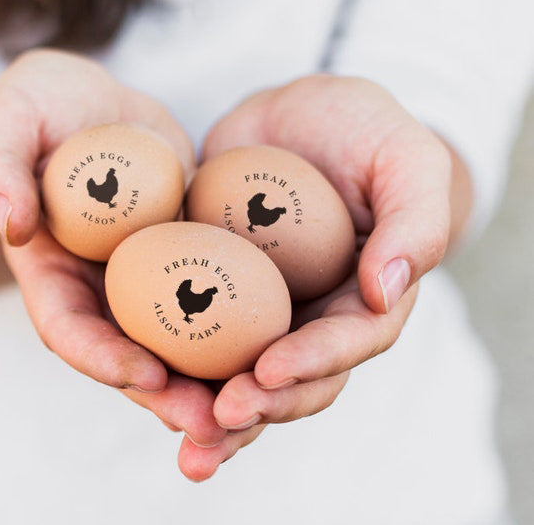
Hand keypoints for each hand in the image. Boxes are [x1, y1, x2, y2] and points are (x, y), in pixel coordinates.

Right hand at [0, 49, 229, 451]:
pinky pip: (217, 302)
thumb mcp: (3, 117)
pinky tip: (286, 348)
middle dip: (169, 396)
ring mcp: (146, 282)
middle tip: (216, 423)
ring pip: (179, 345)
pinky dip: (243, 332)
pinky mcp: (188, 262)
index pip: (66, 328)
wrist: (90, 106)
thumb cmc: (36, 108)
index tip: (147, 374)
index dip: (101, 357)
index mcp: (49, 271)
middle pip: (129, 356)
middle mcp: (98, 290)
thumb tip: (11, 220)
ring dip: (214, 383)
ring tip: (259, 407)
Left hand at [175, 74, 456, 479]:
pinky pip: (190, 337)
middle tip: (214, 422)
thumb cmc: (362, 130)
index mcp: (363, 299)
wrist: (294, 116)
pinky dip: (171, 368)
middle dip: (256, 408)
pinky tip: (142, 388)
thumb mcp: (404, 158)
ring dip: (211, 416)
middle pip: (290, 382)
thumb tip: (386, 292)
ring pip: (238, 377)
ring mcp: (258, 313)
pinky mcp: (211, 296)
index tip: (267, 371)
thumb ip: (416, 221)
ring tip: (184, 443)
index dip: (311, 364)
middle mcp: (310, 318)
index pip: (345, 344)